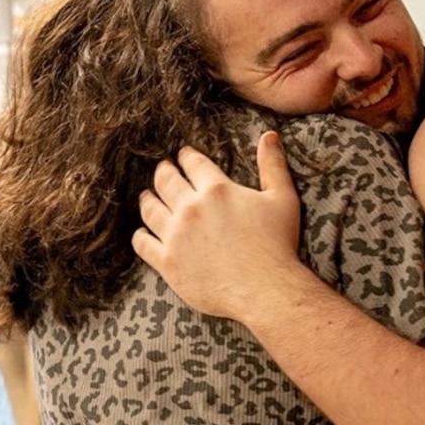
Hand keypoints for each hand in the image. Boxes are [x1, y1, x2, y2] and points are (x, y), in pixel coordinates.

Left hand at [131, 134, 308, 324]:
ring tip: (148, 197)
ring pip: (150, 208)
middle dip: (164, 172)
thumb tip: (269, 135)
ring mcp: (175, 235)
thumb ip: (273, 166)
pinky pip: (142, 242)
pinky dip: (141, 235)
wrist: (267, 289)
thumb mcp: (283, 200)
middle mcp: (190, 207)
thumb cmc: (279, 245)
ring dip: (148, 199)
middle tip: (164, 171)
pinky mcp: (167, 261)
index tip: (184, 156)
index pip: (193, 163)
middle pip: (165, 181)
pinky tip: (144, 232)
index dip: (187, 157)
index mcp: (216, 190)